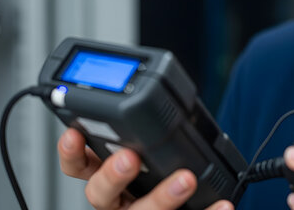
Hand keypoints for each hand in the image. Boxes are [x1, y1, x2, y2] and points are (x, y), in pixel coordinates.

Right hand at [57, 128, 233, 209]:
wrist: (182, 205)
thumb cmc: (157, 174)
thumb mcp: (141, 149)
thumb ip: (140, 131)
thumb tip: (163, 95)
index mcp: (105, 177)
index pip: (77, 166)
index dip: (71, 152)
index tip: (75, 133)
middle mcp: (116, 201)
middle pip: (99, 194)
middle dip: (113, 175)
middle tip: (129, 158)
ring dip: (162, 197)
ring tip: (185, 179)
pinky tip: (222, 205)